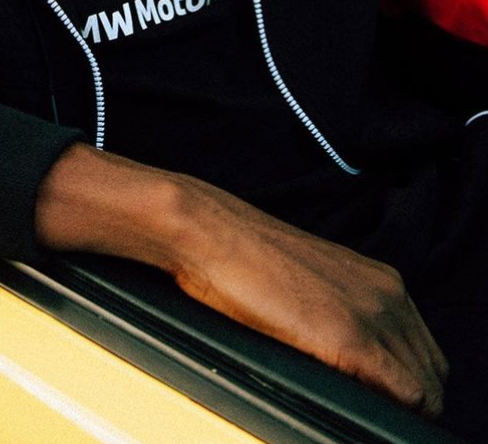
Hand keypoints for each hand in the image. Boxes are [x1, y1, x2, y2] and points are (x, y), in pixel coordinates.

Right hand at [36, 144, 447, 414]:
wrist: (212, 233)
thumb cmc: (245, 260)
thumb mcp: (311, 285)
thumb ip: (344, 314)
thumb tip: (354, 362)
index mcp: (381, 280)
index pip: (423, 351)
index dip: (406, 380)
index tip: (378, 393)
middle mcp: (388, 293)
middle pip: (430, 372)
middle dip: (407, 397)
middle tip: (363, 402)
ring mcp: (373, 314)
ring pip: (424, 390)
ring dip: (397, 405)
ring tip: (351, 403)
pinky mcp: (351, 338)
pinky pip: (404, 394)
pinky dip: (385, 409)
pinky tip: (348, 401)